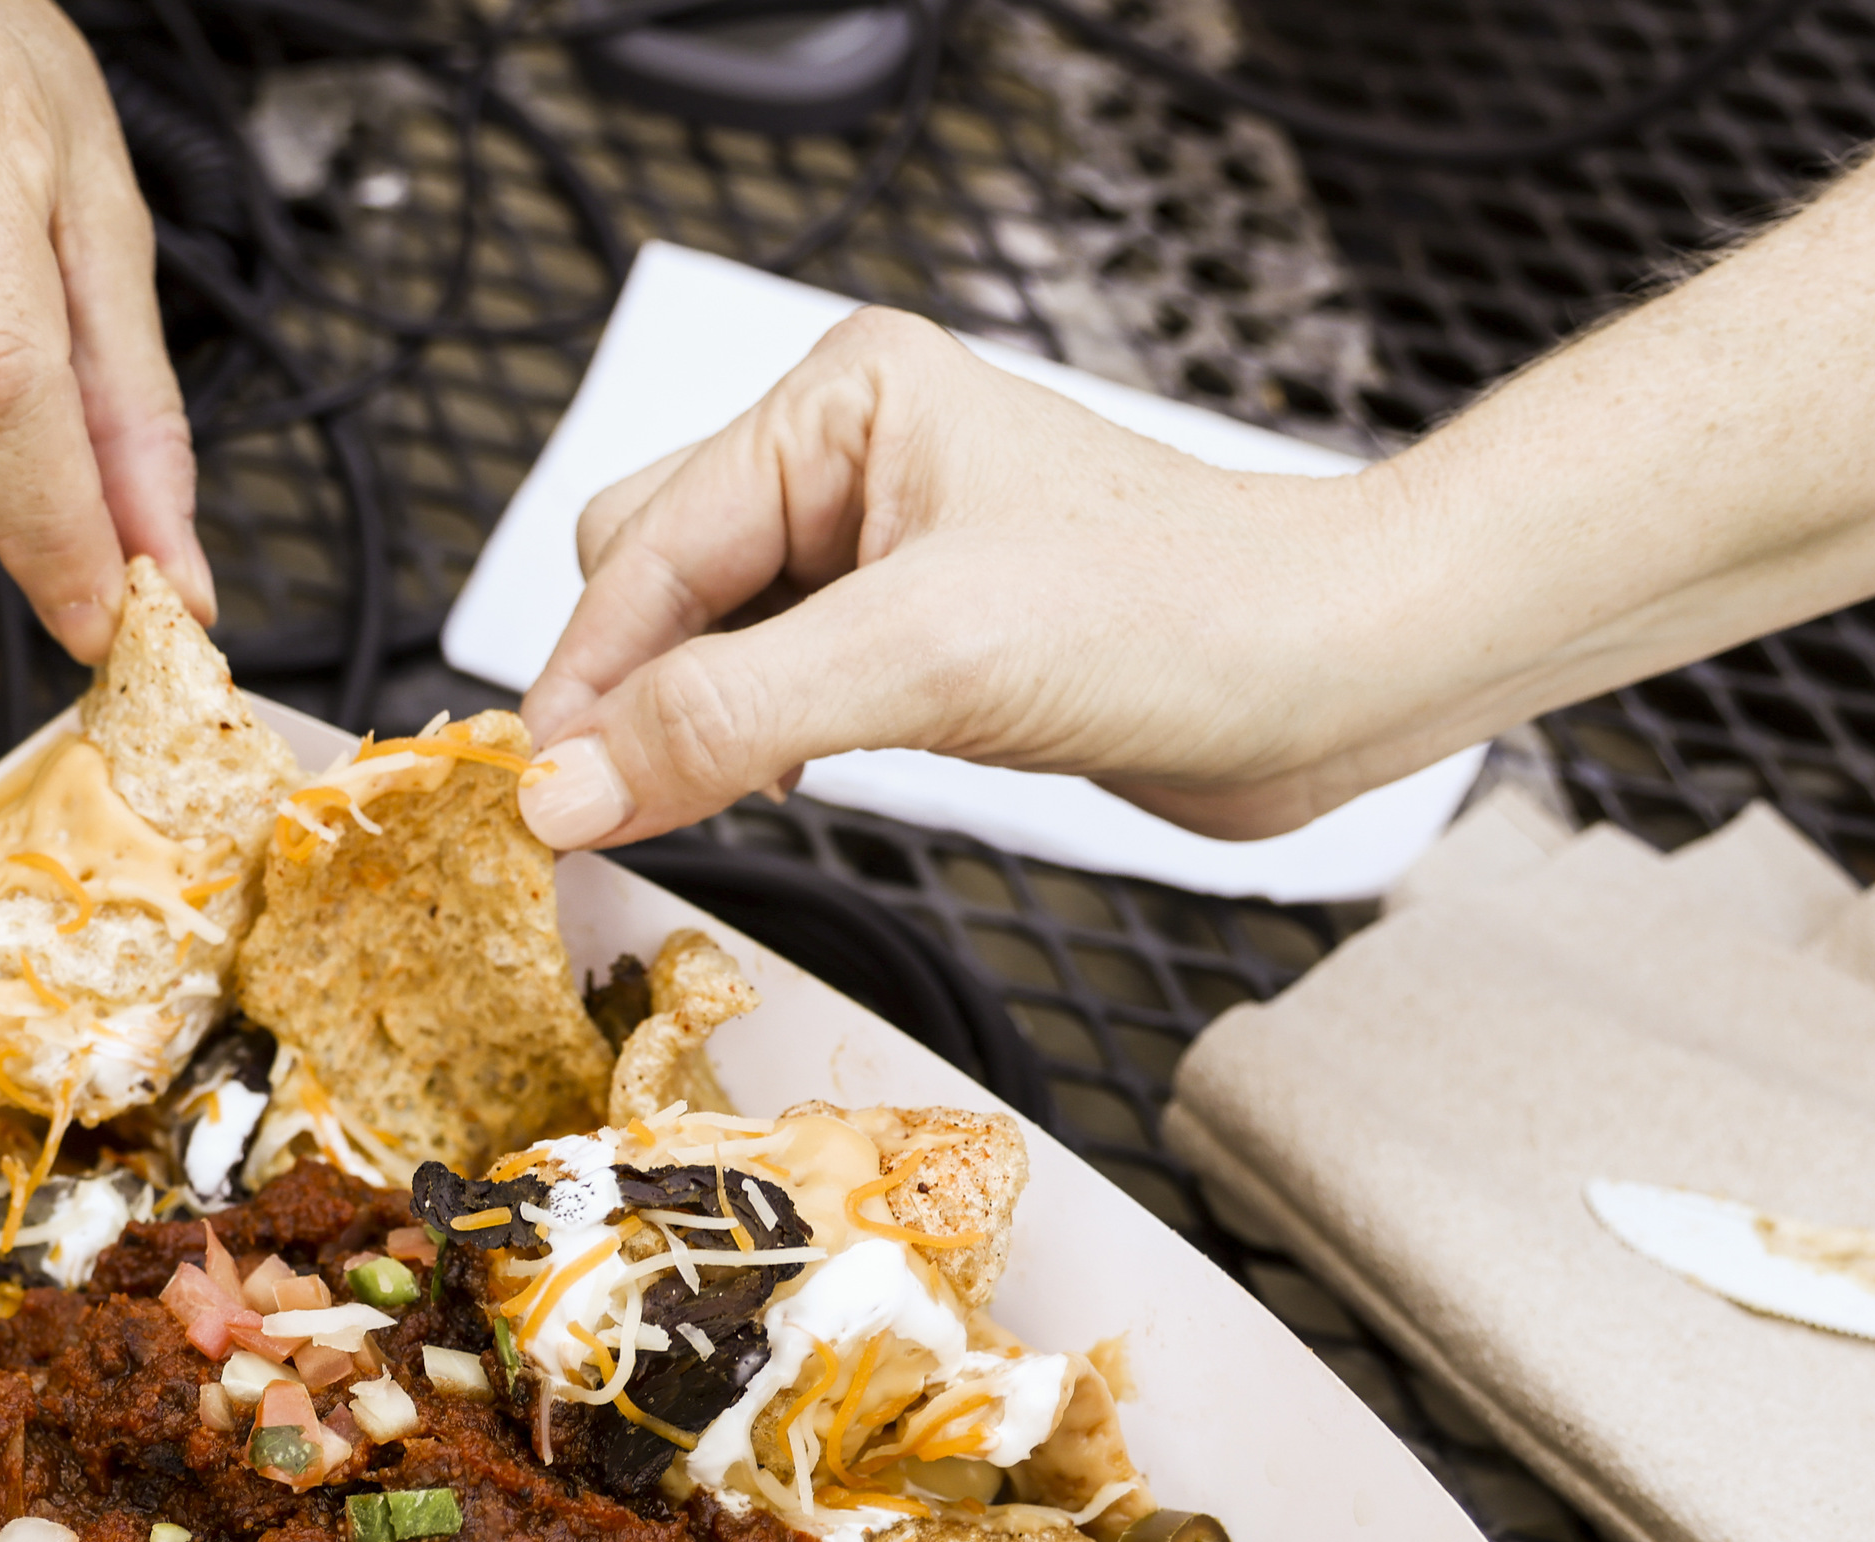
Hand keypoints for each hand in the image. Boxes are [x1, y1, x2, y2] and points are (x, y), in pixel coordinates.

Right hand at [512, 309, 1415, 854]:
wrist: (1336, 673)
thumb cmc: (1182, 615)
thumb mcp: (925, 664)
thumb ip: (726, 719)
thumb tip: (566, 787)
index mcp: (838, 400)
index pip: (639, 548)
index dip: (587, 684)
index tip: (538, 807)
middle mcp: (849, 456)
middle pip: (648, 583)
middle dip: (638, 695)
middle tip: (635, 806)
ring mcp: (882, 546)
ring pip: (704, 646)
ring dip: (698, 728)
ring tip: (731, 793)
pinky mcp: (917, 633)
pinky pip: (772, 687)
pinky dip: (754, 747)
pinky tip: (796, 783)